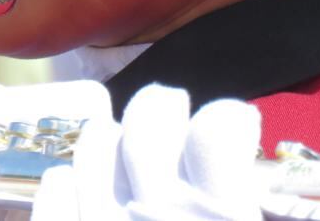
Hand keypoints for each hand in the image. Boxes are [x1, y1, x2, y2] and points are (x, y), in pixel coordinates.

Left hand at [33, 84, 266, 220]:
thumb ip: (257, 202)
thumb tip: (264, 178)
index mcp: (222, 218)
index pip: (217, 127)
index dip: (228, 118)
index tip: (234, 126)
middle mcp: (157, 214)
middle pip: (150, 118)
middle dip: (162, 108)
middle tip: (171, 118)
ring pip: (98, 142)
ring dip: (112, 139)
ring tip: (124, 153)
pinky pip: (56, 188)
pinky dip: (68, 184)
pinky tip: (82, 192)